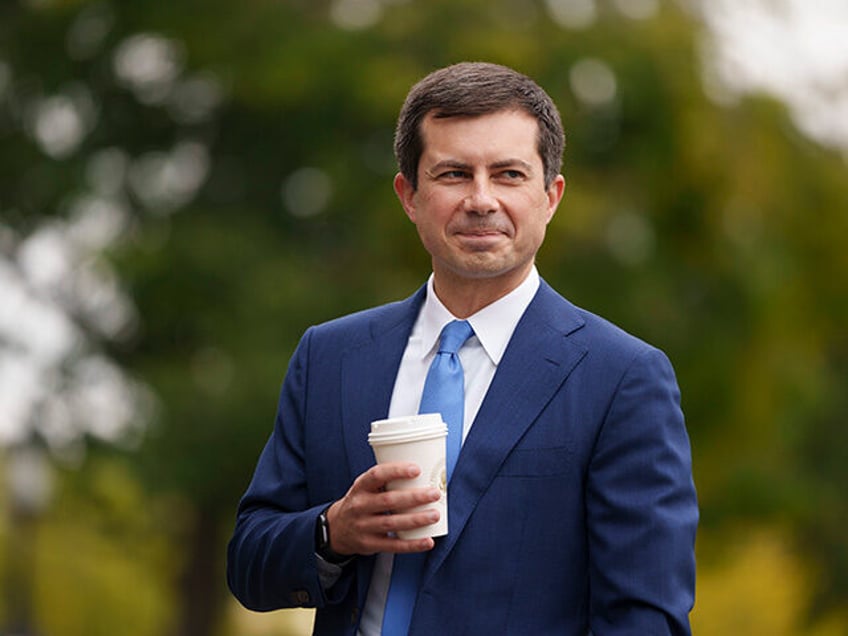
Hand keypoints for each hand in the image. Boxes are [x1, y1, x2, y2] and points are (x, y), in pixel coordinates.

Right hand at [325, 462, 441, 556]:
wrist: (338, 528)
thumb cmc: (361, 502)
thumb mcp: (366, 487)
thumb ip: (386, 480)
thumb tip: (424, 472)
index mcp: (361, 487)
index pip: (376, 475)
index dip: (396, 471)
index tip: (417, 469)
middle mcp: (360, 506)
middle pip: (388, 501)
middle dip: (414, 497)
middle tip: (434, 493)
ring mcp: (363, 526)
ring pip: (392, 523)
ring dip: (416, 519)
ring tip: (434, 515)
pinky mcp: (369, 544)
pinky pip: (393, 545)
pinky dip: (412, 544)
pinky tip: (428, 541)